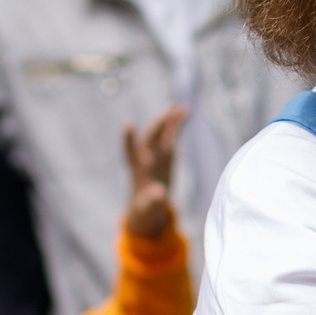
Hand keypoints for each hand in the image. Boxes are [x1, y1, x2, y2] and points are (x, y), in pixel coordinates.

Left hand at [124, 106, 186, 238]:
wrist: (148, 204)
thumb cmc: (146, 207)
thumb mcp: (149, 207)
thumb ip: (153, 200)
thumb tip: (159, 194)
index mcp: (137, 170)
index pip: (130, 152)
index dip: (129, 139)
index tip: (130, 125)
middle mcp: (145, 157)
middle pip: (150, 138)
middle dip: (158, 125)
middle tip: (169, 111)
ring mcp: (156, 153)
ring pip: (161, 134)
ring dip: (169, 120)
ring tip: (181, 107)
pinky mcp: (166, 153)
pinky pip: (171, 135)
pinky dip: (178, 124)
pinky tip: (186, 112)